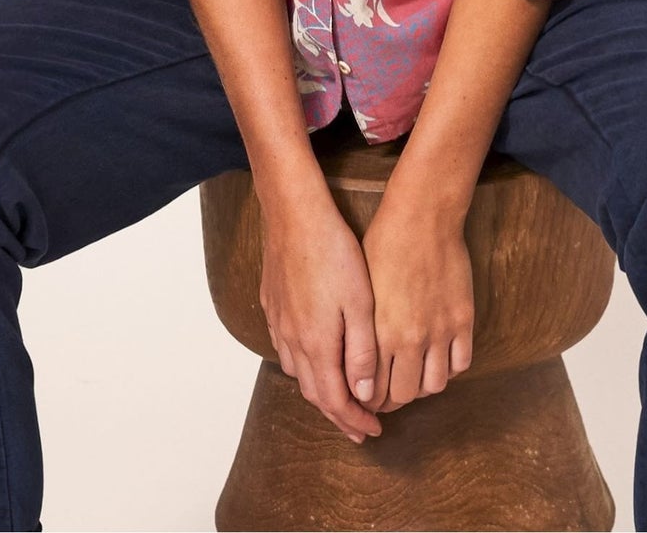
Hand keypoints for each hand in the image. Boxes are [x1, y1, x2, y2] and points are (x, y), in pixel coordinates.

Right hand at [259, 195, 383, 444]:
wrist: (294, 214)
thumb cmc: (332, 252)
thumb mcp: (360, 303)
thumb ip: (362, 351)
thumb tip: (364, 393)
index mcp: (317, 344)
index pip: (335, 400)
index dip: (354, 420)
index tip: (373, 432)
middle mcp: (293, 340)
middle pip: (314, 392)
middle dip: (338, 414)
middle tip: (359, 426)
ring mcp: (280, 323)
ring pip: (298, 372)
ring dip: (320, 392)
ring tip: (340, 398)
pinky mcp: (273, 305)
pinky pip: (287, 349)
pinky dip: (304, 366)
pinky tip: (314, 358)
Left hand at [358, 191, 474, 412]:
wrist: (422, 218)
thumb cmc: (383, 246)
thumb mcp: (360, 290)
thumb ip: (361, 332)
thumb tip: (358, 363)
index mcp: (378, 332)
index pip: (373, 389)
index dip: (370, 398)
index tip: (370, 395)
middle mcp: (409, 339)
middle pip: (404, 394)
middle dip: (395, 398)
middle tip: (392, 389)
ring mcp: (439, 331)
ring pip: (434, 386)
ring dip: (423, 385)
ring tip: (417, 373)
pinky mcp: (462, 321)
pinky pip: (460, 364)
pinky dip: (449, 367)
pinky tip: (439, 356)